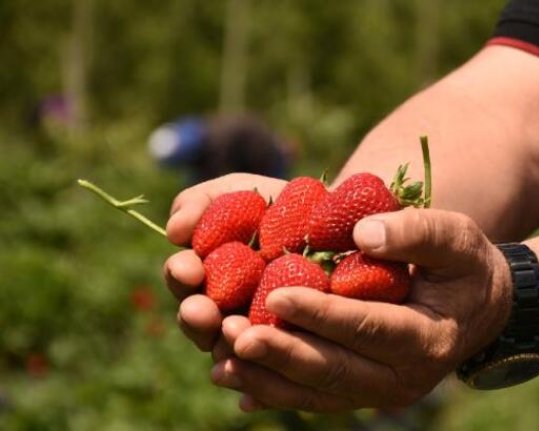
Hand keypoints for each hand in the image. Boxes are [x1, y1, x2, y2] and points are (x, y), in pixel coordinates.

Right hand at [163, 173, 286, 349]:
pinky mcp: (293, 348)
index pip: (184, 280)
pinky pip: (275, 364)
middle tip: (201, 311)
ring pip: (234, 348)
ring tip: (234, 332)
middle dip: (195, 317)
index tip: (189, 269)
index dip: (180, 275)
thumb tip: (172, 231)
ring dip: (228, 343)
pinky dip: (267, 360)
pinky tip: (271, 350)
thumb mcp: (239, 193)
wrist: (340, 221)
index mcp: (209, 274)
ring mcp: (258, 332)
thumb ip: (200, 203)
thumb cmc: (283, 206)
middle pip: (200, 323)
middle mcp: (226, 308)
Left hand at [210, 208, 511, 411]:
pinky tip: (236, 378)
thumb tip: (363, 234)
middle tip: (233, 333)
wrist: (476, 306)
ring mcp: (379, 391)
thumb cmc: (464, 265)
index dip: (322, 314)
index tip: (277, 294)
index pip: (367, 328)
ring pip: (316, 391)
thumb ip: (416, 232)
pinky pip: (313, 395)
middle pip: (333, 369)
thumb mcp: (455, 237)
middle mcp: (401, 378)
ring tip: (222, 356)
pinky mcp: (360, 391)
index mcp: (426, 339)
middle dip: (281, 352)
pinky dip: (274, 388)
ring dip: (267, 375)